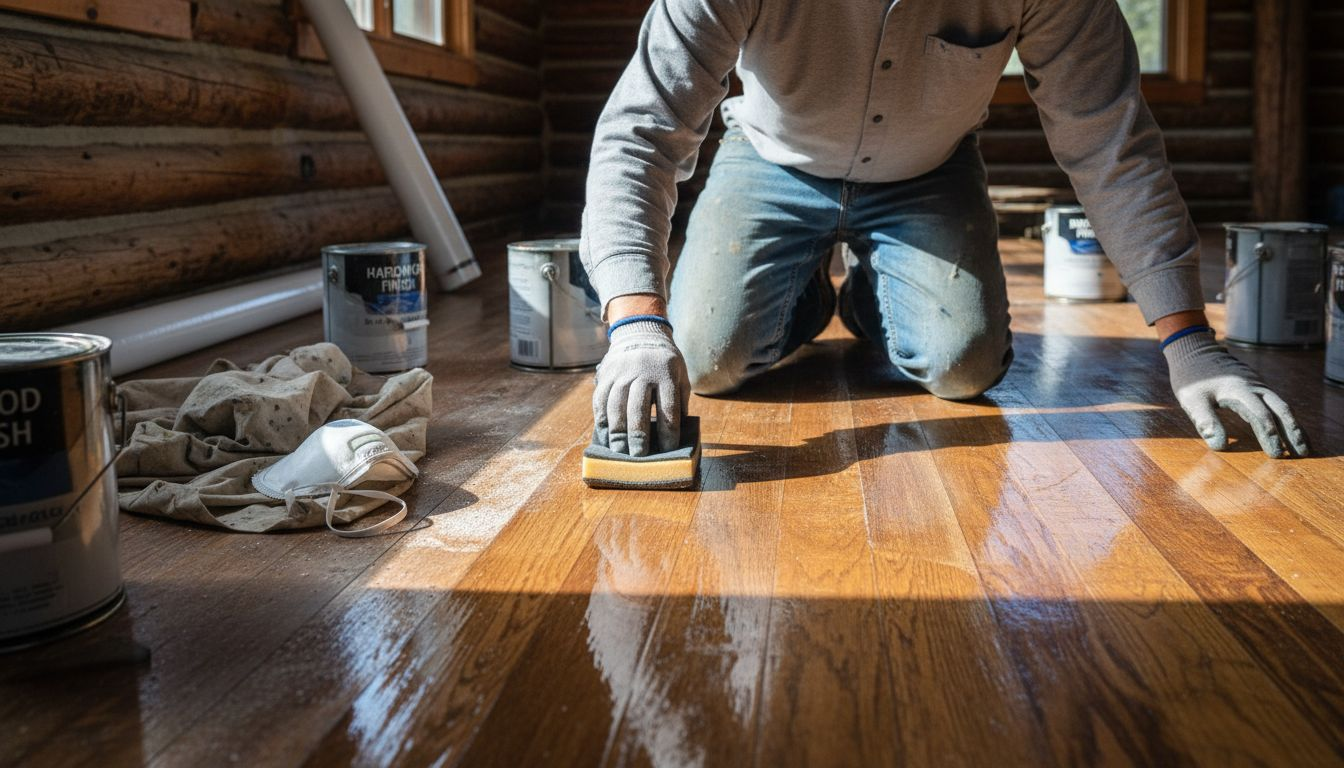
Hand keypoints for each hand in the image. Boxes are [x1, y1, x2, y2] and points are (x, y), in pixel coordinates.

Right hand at [594, 311, 688, 456]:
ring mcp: (620, 373)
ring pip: (615, 407)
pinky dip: (602, 421)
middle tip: (639, 457)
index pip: (668, 408)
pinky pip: (600, 401)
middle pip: (638, 409)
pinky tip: (606, 436)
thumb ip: (680, 404)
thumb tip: (677, 436)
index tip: (668, 451)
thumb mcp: (681, 377)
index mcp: (666, 374)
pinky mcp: (605, 375)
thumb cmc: (665, 364)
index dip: (669, 433)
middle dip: (638, 436)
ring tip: (620, 451)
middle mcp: (641, 372)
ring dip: (617, 432)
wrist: (640, 334)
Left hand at [1162, 330, 1308, 457]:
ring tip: (1303, 447)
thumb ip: (1205, 421)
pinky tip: (1288, 430)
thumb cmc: (1191, 378)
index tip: (1276, 455)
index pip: (1260, 415)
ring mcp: (1257, 385)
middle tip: (1303, 454)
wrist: (1194, 351)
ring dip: (1293, 426)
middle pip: (1281, 409)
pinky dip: (1284, 418)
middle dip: (1293, 432)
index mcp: (1239, 390)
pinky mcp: (1256, 386)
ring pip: (1281, 406)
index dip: (1270, 436)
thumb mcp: (1191, 400)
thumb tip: (1220, 446)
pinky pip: (1275, 403)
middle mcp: (1254, 386)